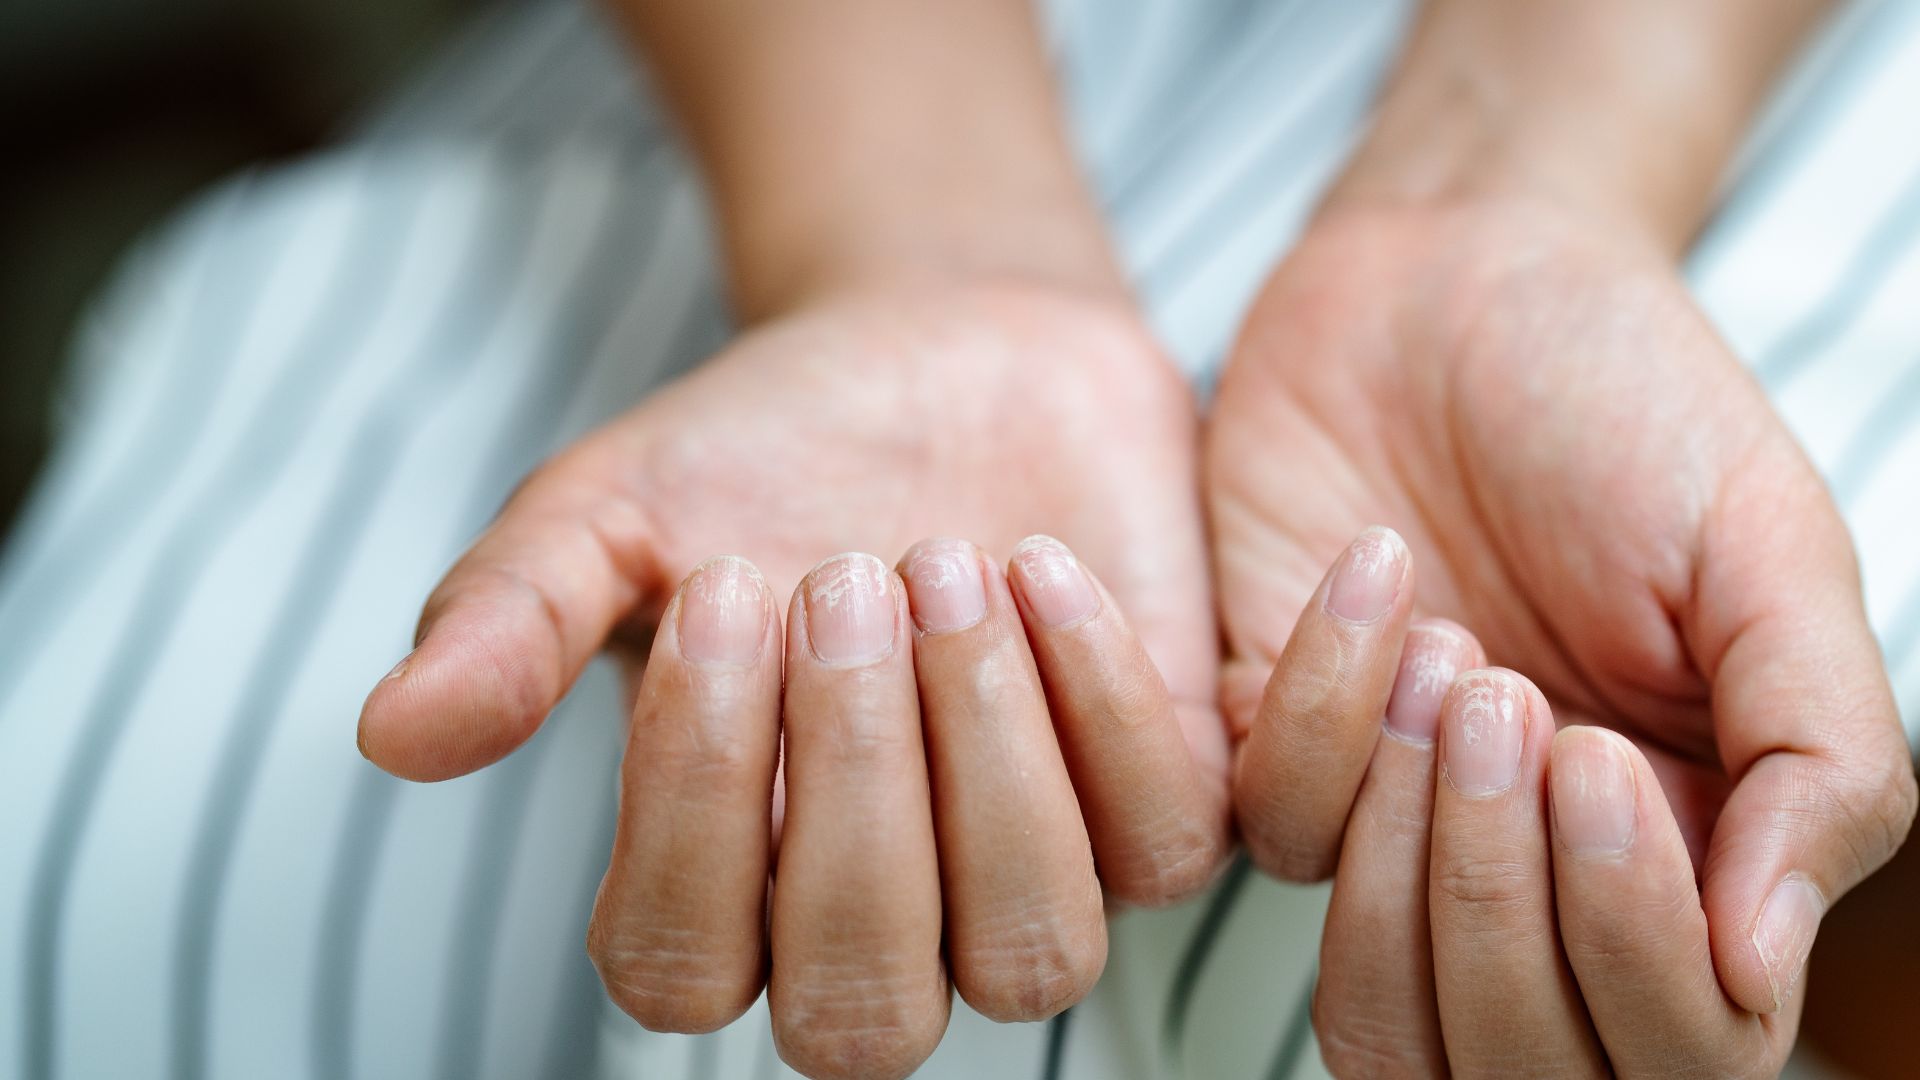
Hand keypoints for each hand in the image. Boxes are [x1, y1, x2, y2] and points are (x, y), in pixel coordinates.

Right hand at [356, 283, 1230, 1074]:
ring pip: (1033, 955)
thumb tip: (392, 734)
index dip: (692, 804)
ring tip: (940, 562)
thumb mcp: (612, 512)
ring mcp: (1029, 874)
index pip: (680, 969)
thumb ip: (511, 620)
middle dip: (852, 788)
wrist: (940, 351)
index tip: (719, 590)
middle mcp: (879, 919)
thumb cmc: (763, 451)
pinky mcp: (1158, 801)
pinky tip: (1038, 561)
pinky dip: (1100, 701)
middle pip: (864, 1008)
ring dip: (984, 758)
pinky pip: (1165, 841)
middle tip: (836, 574)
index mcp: (720, 884)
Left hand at [1210, 201, 1916, 1072]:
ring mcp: (1393, 821)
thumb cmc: (1630, 406)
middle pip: (1507, 1060)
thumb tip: (1766, 966)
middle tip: (1519, 706)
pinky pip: (1265, 828)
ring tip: (1453, 648)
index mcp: (1688, 851)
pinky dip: (1316, 708)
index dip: (1633, 953)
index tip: (1597, 758)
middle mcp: (1535, 870)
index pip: (1675, 1047)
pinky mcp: (1261, 745)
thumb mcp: (1770, 554)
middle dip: (1505, 908)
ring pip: (1372, 996)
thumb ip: (1817, 759)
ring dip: (1411, 840)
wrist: (1457, 279)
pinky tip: (1374, 571)